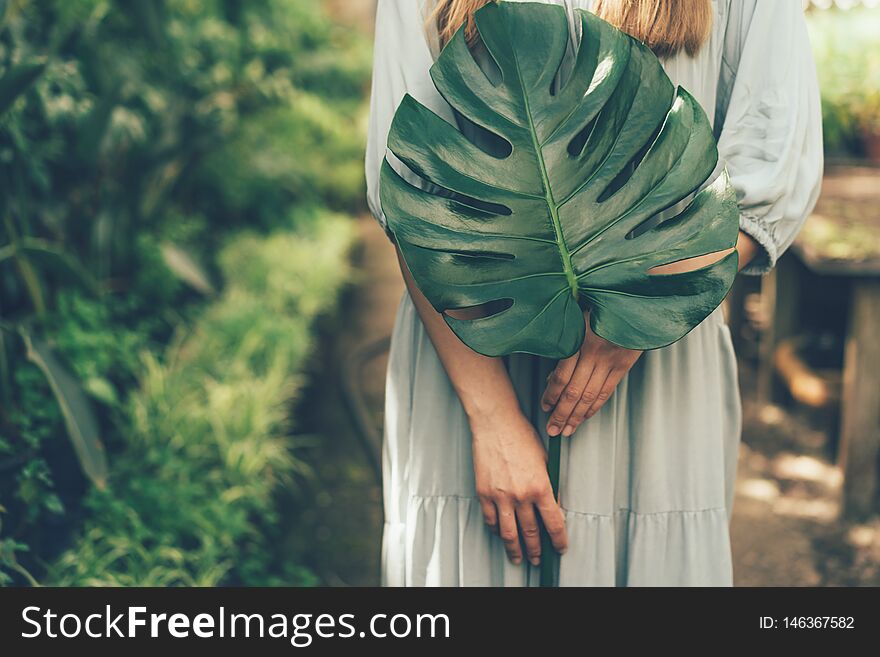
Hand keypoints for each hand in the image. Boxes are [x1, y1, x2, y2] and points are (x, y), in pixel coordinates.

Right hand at [470, 412, 567, 565]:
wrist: (496, 423)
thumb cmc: (521, 436)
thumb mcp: (545, 461)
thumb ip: (549, 486)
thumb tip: (553, 507)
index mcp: (540, 486)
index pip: (554, 523)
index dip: (558, 540)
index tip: (560, 548)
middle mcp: (521, 495)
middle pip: (531, 532)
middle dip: (536, 550)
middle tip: (538, 559)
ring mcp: (500, 496)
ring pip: (509, 533)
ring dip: (515, 549)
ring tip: (518, 558)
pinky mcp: (484, 493)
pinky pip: (490, 520)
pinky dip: (496, 531)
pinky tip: (500, 534)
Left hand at [541, 311, 641, 436]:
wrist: (634, 300)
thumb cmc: (599, 305)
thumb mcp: (575, 319)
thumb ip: (565, 346)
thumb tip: (552, 377)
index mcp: (578, 340)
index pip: (561, 376)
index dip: (551, 395)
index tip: (544, 406)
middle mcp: (593, 353)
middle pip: (574, 392)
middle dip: (561, 414)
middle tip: (552, 429)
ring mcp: (610, 360)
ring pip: (590, 396)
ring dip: (577, 416)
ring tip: (567, 430)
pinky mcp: (624, 364)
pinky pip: (607, 391)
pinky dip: (594, 407)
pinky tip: (585, 416)